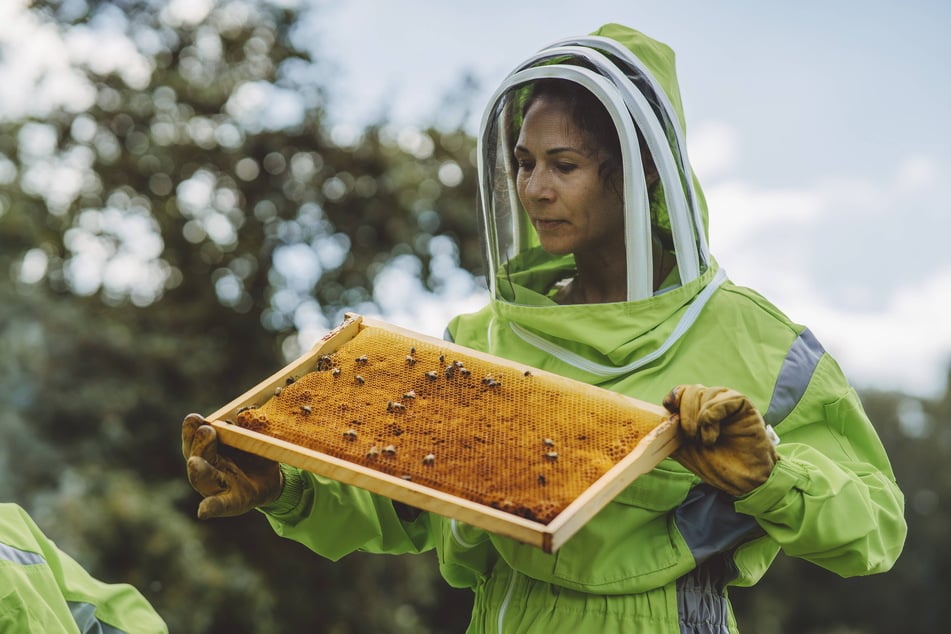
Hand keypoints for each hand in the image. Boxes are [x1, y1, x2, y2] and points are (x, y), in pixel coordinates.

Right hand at [182, 413, 281, 518]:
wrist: (270, 478)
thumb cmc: (256, 452)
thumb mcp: (254, 435)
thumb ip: (248, 426)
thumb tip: (248, 412)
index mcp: (210, 447)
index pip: (195, 437)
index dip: (191, 429)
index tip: (193, 418)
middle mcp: (209, 466)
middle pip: (196, 456)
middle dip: (199, 443)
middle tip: (205, 430)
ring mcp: (217, 486)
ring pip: (203, 479)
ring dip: (199, 470)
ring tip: (195, 462)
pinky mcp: (232, 502)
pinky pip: (219, 505)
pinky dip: (210, 508)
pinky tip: (203, 512)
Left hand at [663, 385, 778, 495]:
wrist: (745, 481)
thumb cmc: (717, 465)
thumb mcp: (686, 450)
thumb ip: (672, 435)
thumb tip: (653, 425)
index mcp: (698, 411)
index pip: (682, 392)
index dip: (674, 396)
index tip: (668, 405)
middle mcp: (713, 404)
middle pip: (692, 391)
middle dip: (685, 413)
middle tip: (690, 436)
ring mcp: (728, 404)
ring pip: (706, 393)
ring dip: (700, 418)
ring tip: (706, 440)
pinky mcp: (743, 406)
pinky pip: (724, 398)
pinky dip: (713, 413)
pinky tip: (712, 431)